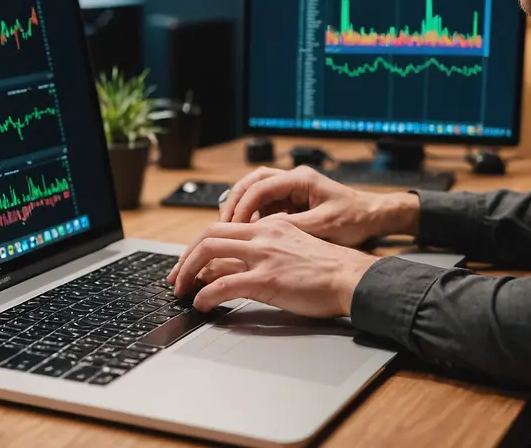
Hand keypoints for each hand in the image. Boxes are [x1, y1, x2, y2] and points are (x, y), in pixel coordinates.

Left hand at [166, 216, 378, 316]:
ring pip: (209, 253)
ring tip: (182, 291)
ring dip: (188, 273)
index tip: (189, 263)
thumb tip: (233, 266)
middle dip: (185, 258)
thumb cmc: (330, 270)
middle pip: (208, 236)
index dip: (198, 246)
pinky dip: (206, 294)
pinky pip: (224, 284)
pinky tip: (202, 304)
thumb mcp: (293, 249)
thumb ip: (264, 252)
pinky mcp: (267, 279)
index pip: (222, 228)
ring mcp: (264, 256)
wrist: (354, 278)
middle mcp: (263, 235)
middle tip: (176, 278)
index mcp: (270, 226)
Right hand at [219, 166, 419, 246]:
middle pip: (251, 183)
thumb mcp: (324, 227)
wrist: (374, 217)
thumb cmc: (356, 219)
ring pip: (255, 192)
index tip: (232, 225)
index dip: (242, 206)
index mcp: (300, 179)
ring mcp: (292, 189)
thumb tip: (262, 232)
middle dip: (234, 202)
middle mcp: (293, 179)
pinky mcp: (292, 201)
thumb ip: (293, 227)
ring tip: (230, 229)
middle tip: (222, 223)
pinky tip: (248, 232)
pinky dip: (253, 216)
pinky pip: (265, 204)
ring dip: (241, 208)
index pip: (260, 187)